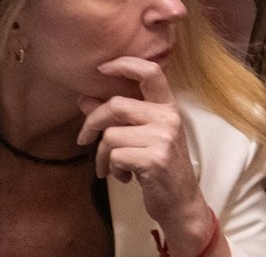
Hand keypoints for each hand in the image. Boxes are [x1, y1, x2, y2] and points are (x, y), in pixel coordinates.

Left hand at [76, 56, 216, 254]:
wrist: (180, 201)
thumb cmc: (159, 166)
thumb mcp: (143, 137)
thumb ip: (117, 117)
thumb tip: (84, 99)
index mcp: (168, 107)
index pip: (151, 72)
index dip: (124, 64)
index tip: (102, 69)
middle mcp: (169, 118)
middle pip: (116, 106)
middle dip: (92, 123)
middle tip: (84, 139)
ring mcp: (164, 138)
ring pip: (111, 135)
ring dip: (101, 156)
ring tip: (110, 168)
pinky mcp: (155, 159)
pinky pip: (115, 155)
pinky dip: (111, 169)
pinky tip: (124, 177)